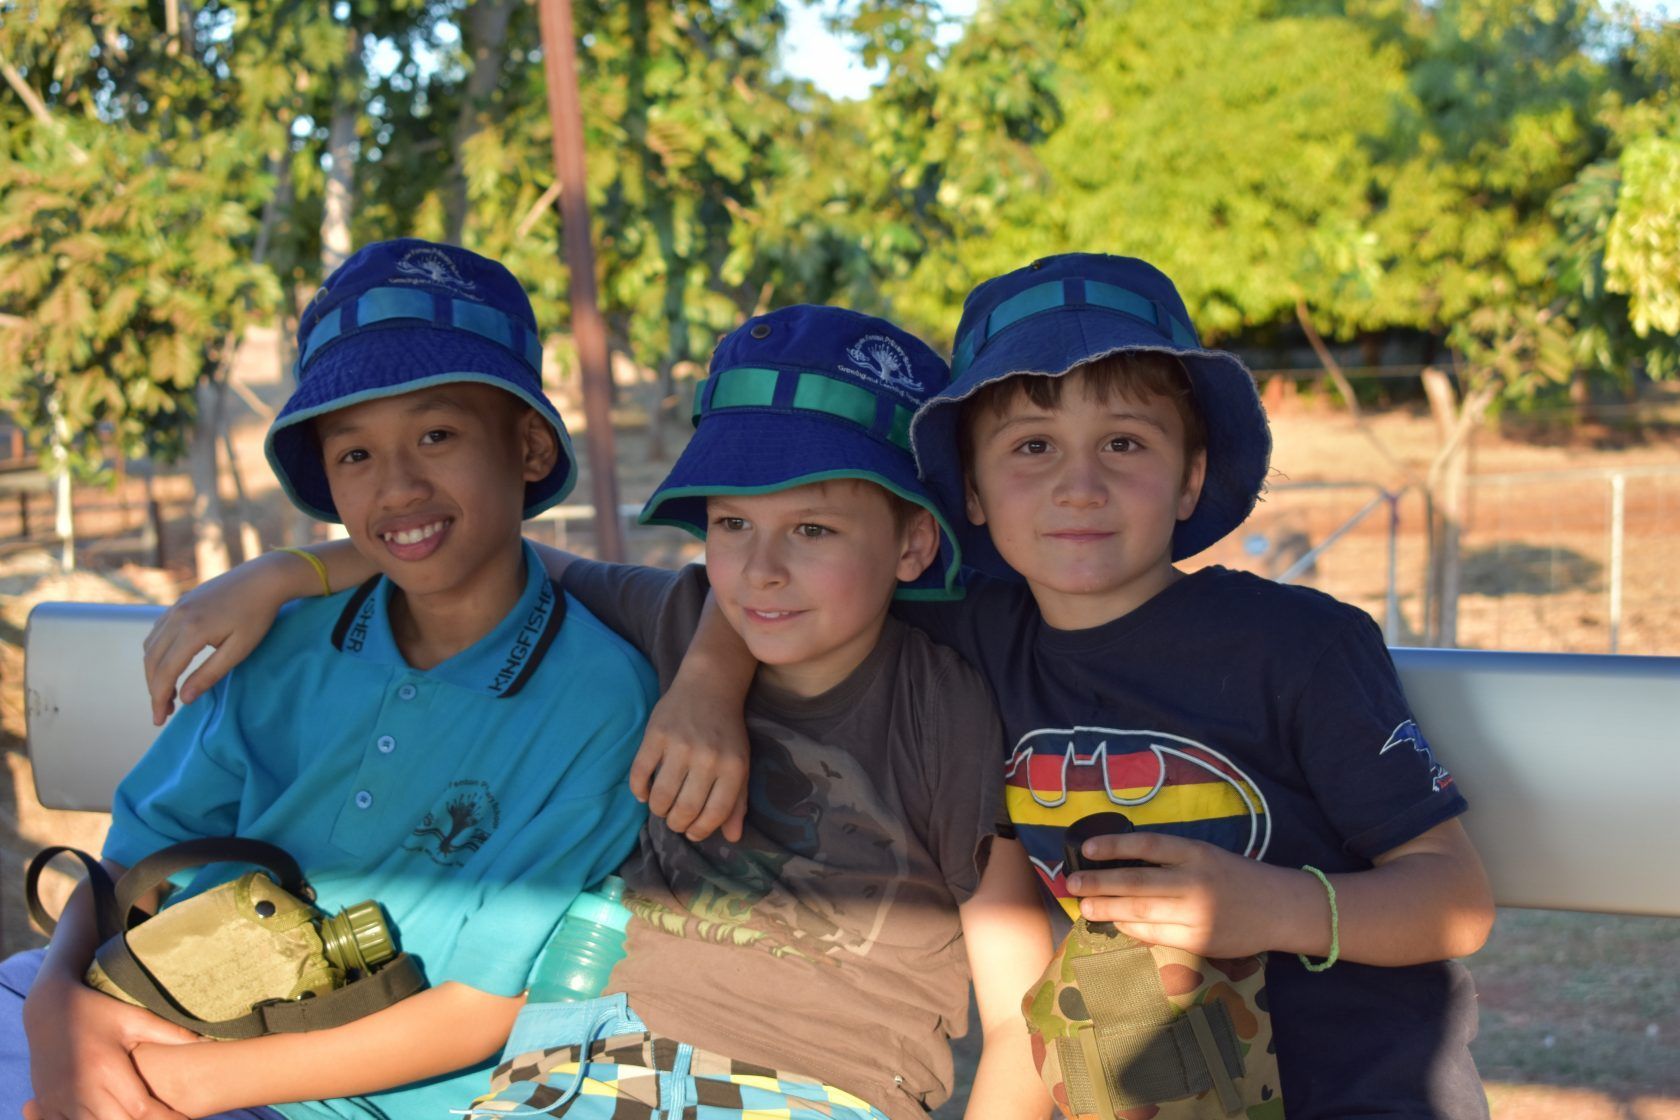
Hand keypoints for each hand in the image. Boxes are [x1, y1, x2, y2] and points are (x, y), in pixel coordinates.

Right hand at [23, 976, 196, 1119]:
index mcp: (106, 1068)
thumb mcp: (134, 1018)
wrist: (48, 1010)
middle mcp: (81, 1088)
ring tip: (142, 1117)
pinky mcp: (47, 1105)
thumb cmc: (98, 1011)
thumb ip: (170, 1033)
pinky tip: (111, 1115)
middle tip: (168, 1119)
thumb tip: (209, 1040)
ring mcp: (61, 1100)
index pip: (141, 1109)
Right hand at [143, 552, 300, 724]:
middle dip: (154, 689)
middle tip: (164, 711)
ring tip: (168, 692)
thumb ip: (209, 674)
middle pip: (152, 661)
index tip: (160, 720)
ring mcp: (175, 608)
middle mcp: (176, 617)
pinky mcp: (179, 604)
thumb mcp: (239, 649)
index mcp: (192, 630)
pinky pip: (157, 632)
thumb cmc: (257, 616)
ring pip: (150, 646)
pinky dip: (157, 653)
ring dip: (154, 671)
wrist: (263, 579)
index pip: (165, 673)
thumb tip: (184, 698)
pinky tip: (170, 665)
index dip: (159, 699)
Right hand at [629, 687, 749, 842]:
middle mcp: (707, 758)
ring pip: (661, 797)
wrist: (709, 686)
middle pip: (685, 809)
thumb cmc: (727, 732)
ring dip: (659, 810)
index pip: (714, 813)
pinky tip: (644, 794)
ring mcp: (679, 746)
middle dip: (677, 824)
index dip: (701, 830)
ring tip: (662, 807)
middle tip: (675, 821)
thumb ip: (738, 801)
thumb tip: (733, 838)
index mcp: (732, 767)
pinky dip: (639, 791)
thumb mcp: (741, 764)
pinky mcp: (656, 735)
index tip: (693, 832)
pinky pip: (640, 774)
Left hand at [1064, 831, 1309, 958]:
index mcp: (1196, 853)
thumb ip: (1170, 859)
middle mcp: (1195, 881)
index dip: (1114, 846)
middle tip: (1072, 884)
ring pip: (1142, 911)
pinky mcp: (1199, 941)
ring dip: (1108, 909)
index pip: (1147, 845)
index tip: (1087, 848)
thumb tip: (1118, 865)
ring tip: (1084, 907)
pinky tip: (1116, 923)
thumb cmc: (1234, 876)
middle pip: (1138, 882)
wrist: (1278, 908)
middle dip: (1099, 883)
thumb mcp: (1205, 855)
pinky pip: (1156, 935)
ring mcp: (1197, 914)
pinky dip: (1132, 928)